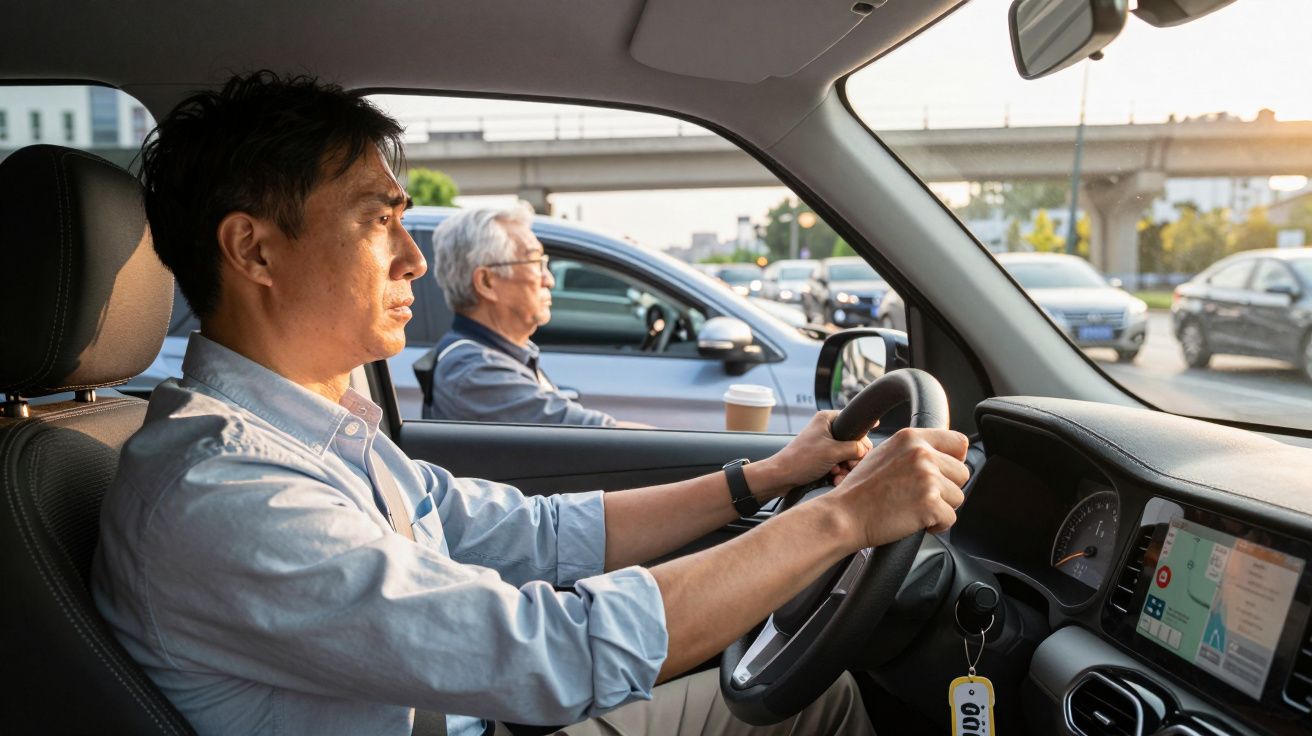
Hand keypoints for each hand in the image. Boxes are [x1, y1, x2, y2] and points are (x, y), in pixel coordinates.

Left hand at [760, 411, 872, 492]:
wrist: (781, 477)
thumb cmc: (802, 460)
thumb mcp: (833, 452)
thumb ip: (855, 448)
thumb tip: (866, 449)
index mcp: (827, 419)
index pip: (854, 421)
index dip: (862, 436)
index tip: (864, 448)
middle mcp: (825, 429)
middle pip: (853, 441)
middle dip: (853, 457)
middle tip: (848, 465)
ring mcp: (823, 444)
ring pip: (847, 455)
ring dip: (845, 467)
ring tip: (836, 473)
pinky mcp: (821, 457)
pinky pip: (838, 463)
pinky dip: (838, 472)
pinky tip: (833, 478)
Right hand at [823, 427, 969, 548]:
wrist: (844, 515)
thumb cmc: (859, 490)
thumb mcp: (884, 454)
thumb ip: (913, 450)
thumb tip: (940, 456)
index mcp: (911, 438)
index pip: (958, 442)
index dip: (955, 460)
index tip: (946, 473)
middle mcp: (921, 454)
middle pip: (962, 472)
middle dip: (947, 488)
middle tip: (921, 496)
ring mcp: (927, 478)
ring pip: (958, 497)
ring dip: (941, 508)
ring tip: (914, 509)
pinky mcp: (929, 503)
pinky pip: (951, 518)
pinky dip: (936, 526)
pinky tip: (916, 522)